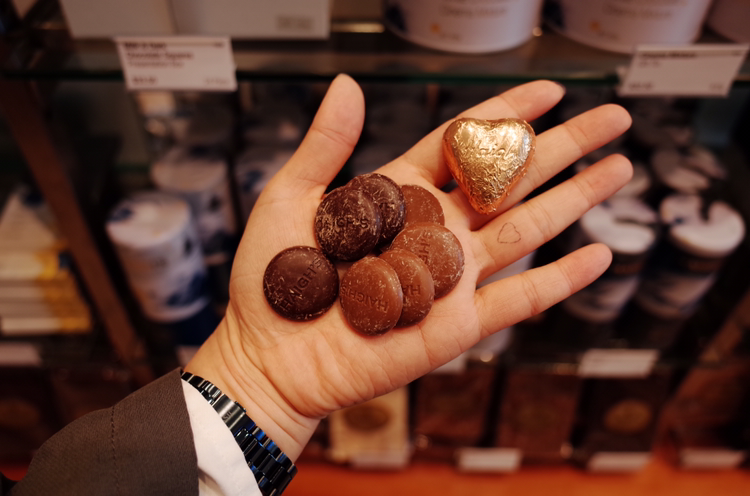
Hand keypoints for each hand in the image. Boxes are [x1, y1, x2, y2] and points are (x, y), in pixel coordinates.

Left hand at [186, 75, 632, 458]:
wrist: (272, 357)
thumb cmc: (272, 280)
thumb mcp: (290, 197)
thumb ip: (326, 144)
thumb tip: (349, 83)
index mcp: (399, 192)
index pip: (465, 143)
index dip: (507, 114)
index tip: (549, 91)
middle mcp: (436, 228)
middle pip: (511, 178)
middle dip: (564, 146)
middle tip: (613, 117)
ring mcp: (454, 275)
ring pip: (528, 228)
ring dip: (575, 199)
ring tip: (619, 168)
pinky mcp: (460, 323)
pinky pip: (521, 299)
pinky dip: (561, 280)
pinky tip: (598, 254)